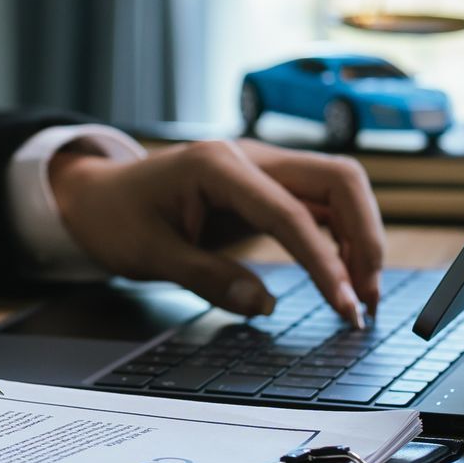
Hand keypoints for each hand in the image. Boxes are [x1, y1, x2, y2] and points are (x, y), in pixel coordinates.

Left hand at [47, 139, 382, 325]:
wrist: (97, 196)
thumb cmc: (115, 218)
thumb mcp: (149, 255)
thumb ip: (207, 278)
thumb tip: (265, 306)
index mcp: (218, 165)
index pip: (292, 212)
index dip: (325, 261)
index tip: (346, 306)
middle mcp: (249, 157)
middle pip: (338, 181)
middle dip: (365, 238)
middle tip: (366, 300)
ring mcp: (262, 168)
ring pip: (338, 190)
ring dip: (360, 239)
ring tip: (362, 297)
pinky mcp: (266, 186)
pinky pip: (319, 205)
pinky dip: (339, 239)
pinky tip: (343, 276)